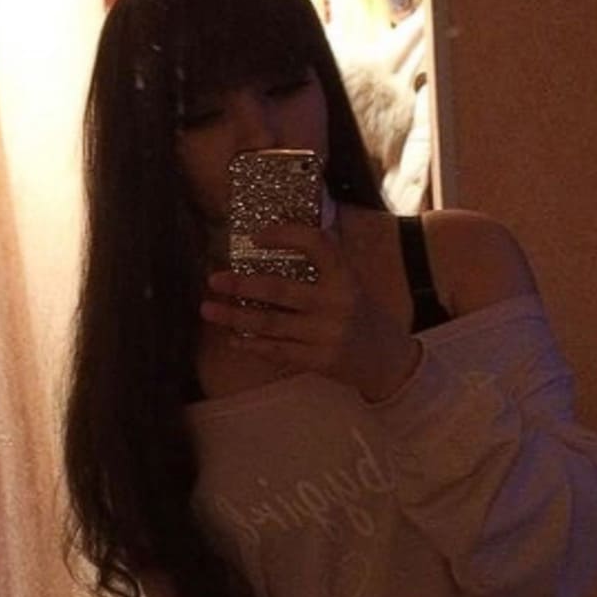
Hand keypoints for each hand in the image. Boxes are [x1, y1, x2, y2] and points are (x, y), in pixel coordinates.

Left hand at [202, 223, 420, 401]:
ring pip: (272, 324)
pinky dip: (252, 344)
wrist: (388, 360)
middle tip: (214, 279)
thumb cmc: (362, 315)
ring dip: (235, 317)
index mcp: (345, 277)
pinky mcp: (319, 360)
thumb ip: (323, 266)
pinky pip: (277, 351)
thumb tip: (278, 237)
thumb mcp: (351, 283)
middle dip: (242, 285)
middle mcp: (336, 304)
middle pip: (280, 290)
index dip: (286, 236)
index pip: (316, 245)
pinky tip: (233, 338)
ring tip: (208, 309)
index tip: (256, 235)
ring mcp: (327, 335)